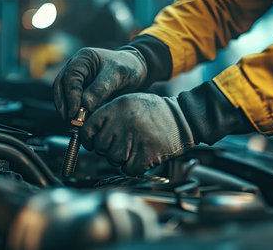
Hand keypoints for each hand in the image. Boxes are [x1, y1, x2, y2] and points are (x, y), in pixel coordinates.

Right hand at [53, 47, 146, 119]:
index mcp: (83, 59)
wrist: (135, 70)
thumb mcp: (118, 75)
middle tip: (72, 121)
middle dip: (64, 105)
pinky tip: (79, 123)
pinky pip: (71, 102)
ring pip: (62, 96)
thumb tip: (85, 104)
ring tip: (74, 125)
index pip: (70, 77)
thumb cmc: (128, 67)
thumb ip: (102, 88)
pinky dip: (73, 113)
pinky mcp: (80, 91)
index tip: (75, 111)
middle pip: (60, 86)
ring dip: (66, 111)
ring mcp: (76, 80)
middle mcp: (75, 68)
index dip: (71, 95)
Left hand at [80, 93, 195, 174]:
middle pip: (100, 147)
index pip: (88, 129)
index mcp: (116, 108)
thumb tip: (89, 131)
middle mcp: (123, 123)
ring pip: (112, 159)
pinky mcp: (144, 156)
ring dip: (121, 158)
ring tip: (134, 146)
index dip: (88, 138)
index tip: (92, 142)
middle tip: (121, 143)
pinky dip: (133, 166)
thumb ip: (108, 115)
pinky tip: (141, 154)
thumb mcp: (128, 102)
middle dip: (107, 148)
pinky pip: (127, 169)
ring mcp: (133, 140)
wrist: (183, 118)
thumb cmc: (155, 111)